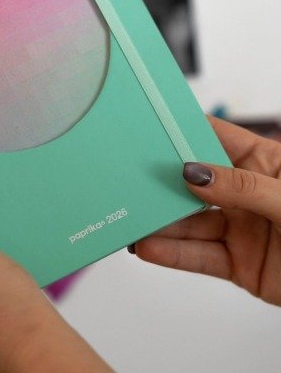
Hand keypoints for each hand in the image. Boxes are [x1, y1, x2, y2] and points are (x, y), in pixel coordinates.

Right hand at [133, 117, 280, 305]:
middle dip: (162, 181)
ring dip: (160, 221)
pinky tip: (150, 246)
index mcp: (264, 164)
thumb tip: (196, 173)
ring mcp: (239, 229)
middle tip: (130, 179)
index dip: (182, 132)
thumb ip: (244, 188)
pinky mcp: (236, 264)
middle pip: (193, 183)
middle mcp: (245, 194)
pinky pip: (198, 256)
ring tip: (133, 219)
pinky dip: (172, 253)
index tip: (149, 128)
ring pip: (190, 222)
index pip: (215, 139)